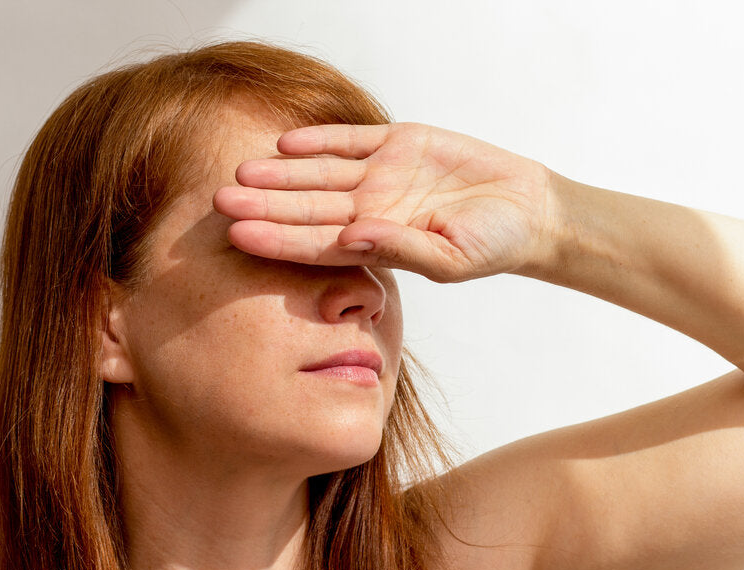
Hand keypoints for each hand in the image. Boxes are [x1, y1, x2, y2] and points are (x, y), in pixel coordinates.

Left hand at [213, 123, 558, 282]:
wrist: (525, 209)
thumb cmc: (491, 244)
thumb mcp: (450, 256)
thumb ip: (401, 248)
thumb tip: (354, 237)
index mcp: (374, 244)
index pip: (312, 245)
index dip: (275, 240)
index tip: (237, 237)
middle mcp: (367, 210)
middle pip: (303, 208)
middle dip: (262, 205)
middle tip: (218, 201)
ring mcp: (379, 175)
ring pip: (317, 173)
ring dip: (279, 173)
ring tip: (240, 172)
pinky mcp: (397, 142)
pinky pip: (349, 139)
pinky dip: (319, 139)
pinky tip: (286, 143)